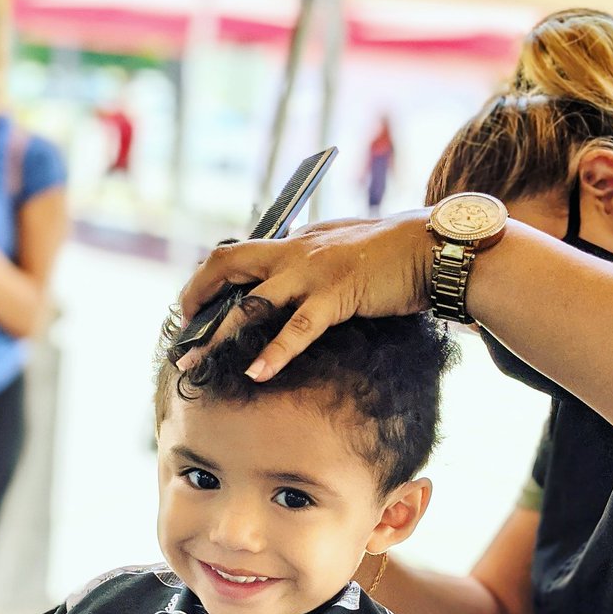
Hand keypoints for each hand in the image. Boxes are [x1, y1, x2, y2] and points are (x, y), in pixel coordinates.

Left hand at [177, 210, 433, 380]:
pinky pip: (298, 328)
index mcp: (296, 239)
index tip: (192, 309)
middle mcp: (296, 250)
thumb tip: (290, 280)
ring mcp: (313, 272)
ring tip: (193, 362)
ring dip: (217, 335)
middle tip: (180, 335)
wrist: (432, 248)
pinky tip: (257, 374)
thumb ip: (313, 259)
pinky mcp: (337, 295)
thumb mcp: (342, 248)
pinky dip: (275, 353)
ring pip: (251, 303)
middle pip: (227, 267)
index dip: (208, 281)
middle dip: (196, 299)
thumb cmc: (394, 253)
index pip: (238, 255)